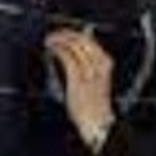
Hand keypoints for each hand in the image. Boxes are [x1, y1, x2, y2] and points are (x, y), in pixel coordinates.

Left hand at [44, 28, 115, 147]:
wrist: (96, 122)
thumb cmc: (94, 104)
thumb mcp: (96, 80)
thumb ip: (89, 64)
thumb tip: (76, 50)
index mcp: (105, 63)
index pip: (89, 40)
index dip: (73, 34)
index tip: (63, 33)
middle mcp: (99, 64)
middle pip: (81, 40)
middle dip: (65, 34)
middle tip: (54, 35)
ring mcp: (89, 70)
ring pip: (73, 45)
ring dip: (59, 39)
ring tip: (50, 40)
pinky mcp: (77, 77)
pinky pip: (67, 56)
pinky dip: (57, 49)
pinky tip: (51, 49)